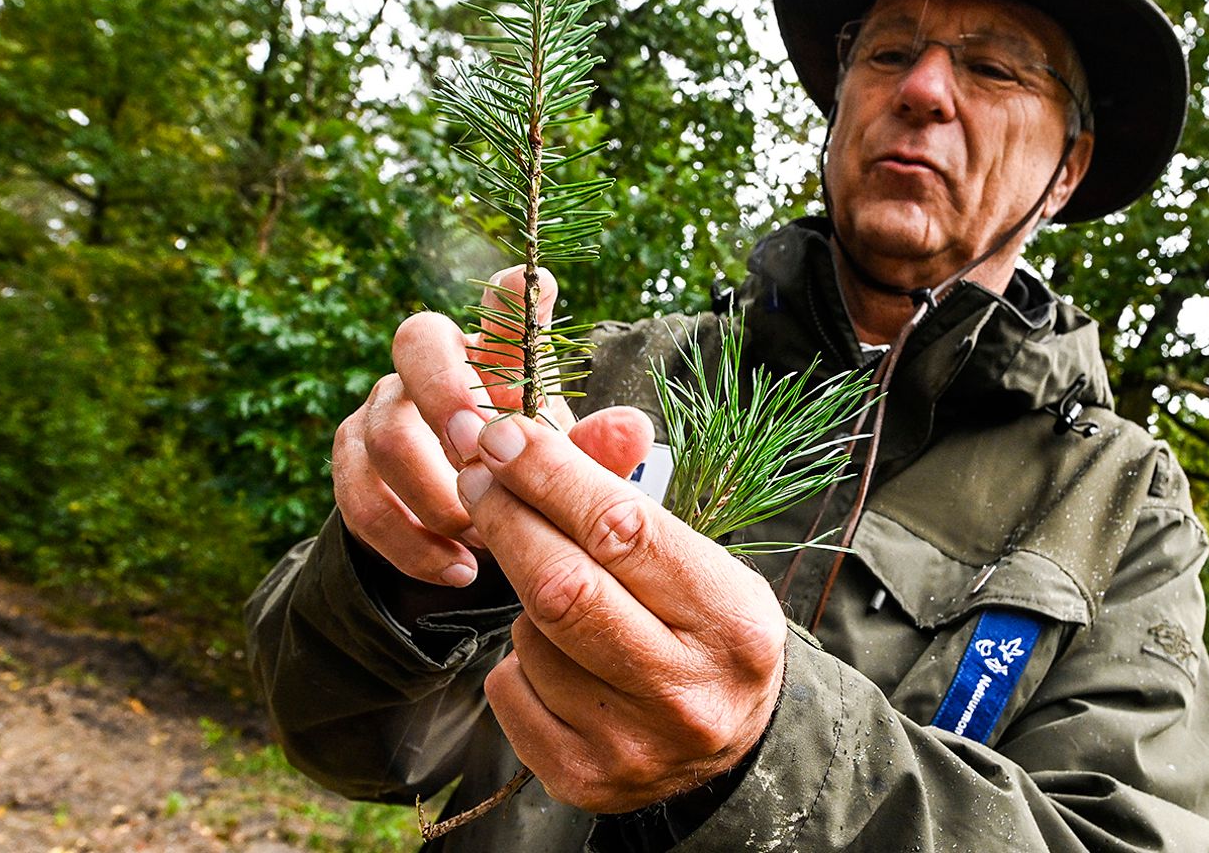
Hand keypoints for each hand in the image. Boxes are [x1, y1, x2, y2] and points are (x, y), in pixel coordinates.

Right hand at [332, 266, 647, 585]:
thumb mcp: (567, 475)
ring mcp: (385, 408)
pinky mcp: (353, 461)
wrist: (468, 537)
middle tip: (476, 455)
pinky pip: (360, 497)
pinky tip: (456, 569)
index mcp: (498, 358)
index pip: (503, 306)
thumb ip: (596, 456)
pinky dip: (410, 542)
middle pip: (415, 340)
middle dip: (443, 395)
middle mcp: (435, 367)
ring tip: (484, 543)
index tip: (531, 285)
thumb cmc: (529, 483)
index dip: (513, 294)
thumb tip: (634, 429)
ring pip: (385, 431)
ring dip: (436, 495)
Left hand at [458, 414, 787, 812]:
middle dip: (507, 516)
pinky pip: (509, 690)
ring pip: (530, 638)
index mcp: (731, 623)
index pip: (623, 531)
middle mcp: (686, 691)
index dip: (551, 475)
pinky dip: (517, 659)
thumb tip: (557, 429)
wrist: (732, 748)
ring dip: (526, 598)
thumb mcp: (698, 560)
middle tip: (476, 474)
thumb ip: (626, 495)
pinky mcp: (582, 779)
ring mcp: (632, 745)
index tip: (501, 436)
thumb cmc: (706, 630)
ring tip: (562, 596)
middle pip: (562, 586)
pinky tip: (556, 658)